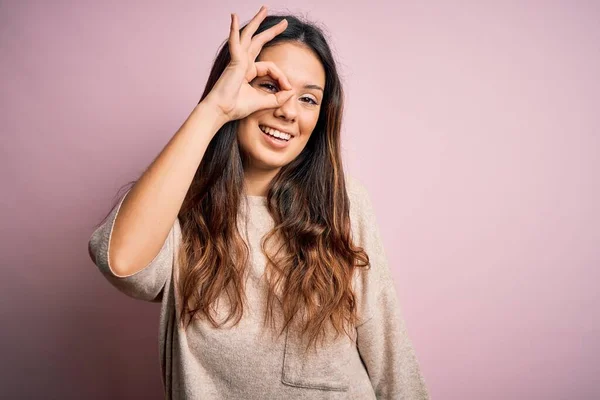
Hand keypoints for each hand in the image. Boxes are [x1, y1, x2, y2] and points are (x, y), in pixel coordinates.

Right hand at [203, 6, 293, 122]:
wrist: (221, 111)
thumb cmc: (237, 107)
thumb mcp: (263, 102)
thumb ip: (278, 98)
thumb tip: (292, 91)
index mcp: (248, 72)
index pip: (271, 68)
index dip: (282, 77)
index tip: (289, 88)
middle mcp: (243, 63)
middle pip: (258, 42)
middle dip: (272, 31)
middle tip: (284, 23)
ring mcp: (238, 60)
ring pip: (248, 36)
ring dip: (256, 22)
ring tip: (264, 9)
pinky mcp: (234, 61)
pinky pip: (235, 41)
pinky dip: (233, 29)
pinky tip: (234, 16)